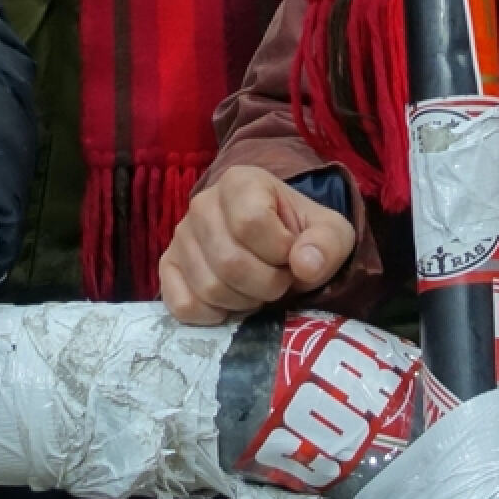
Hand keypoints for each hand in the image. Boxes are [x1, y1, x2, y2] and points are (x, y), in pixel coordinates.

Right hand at [159, 164, 356, 325]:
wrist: (277, 244)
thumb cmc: (302, 235)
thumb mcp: (330, 233)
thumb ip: (326, 244)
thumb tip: (304, 265)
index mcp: (240, 182)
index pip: (251, 222)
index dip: (279, 252)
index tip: (291, 255)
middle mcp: (202, 203)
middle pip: (229, 261)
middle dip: (265, 285)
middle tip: (279, 281)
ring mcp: (181, 237)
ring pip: (208, 287)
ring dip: (243, 302)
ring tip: (257, 289)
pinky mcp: (168, 267)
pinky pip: (183, 304)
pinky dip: (212, 315)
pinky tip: (231, 304)